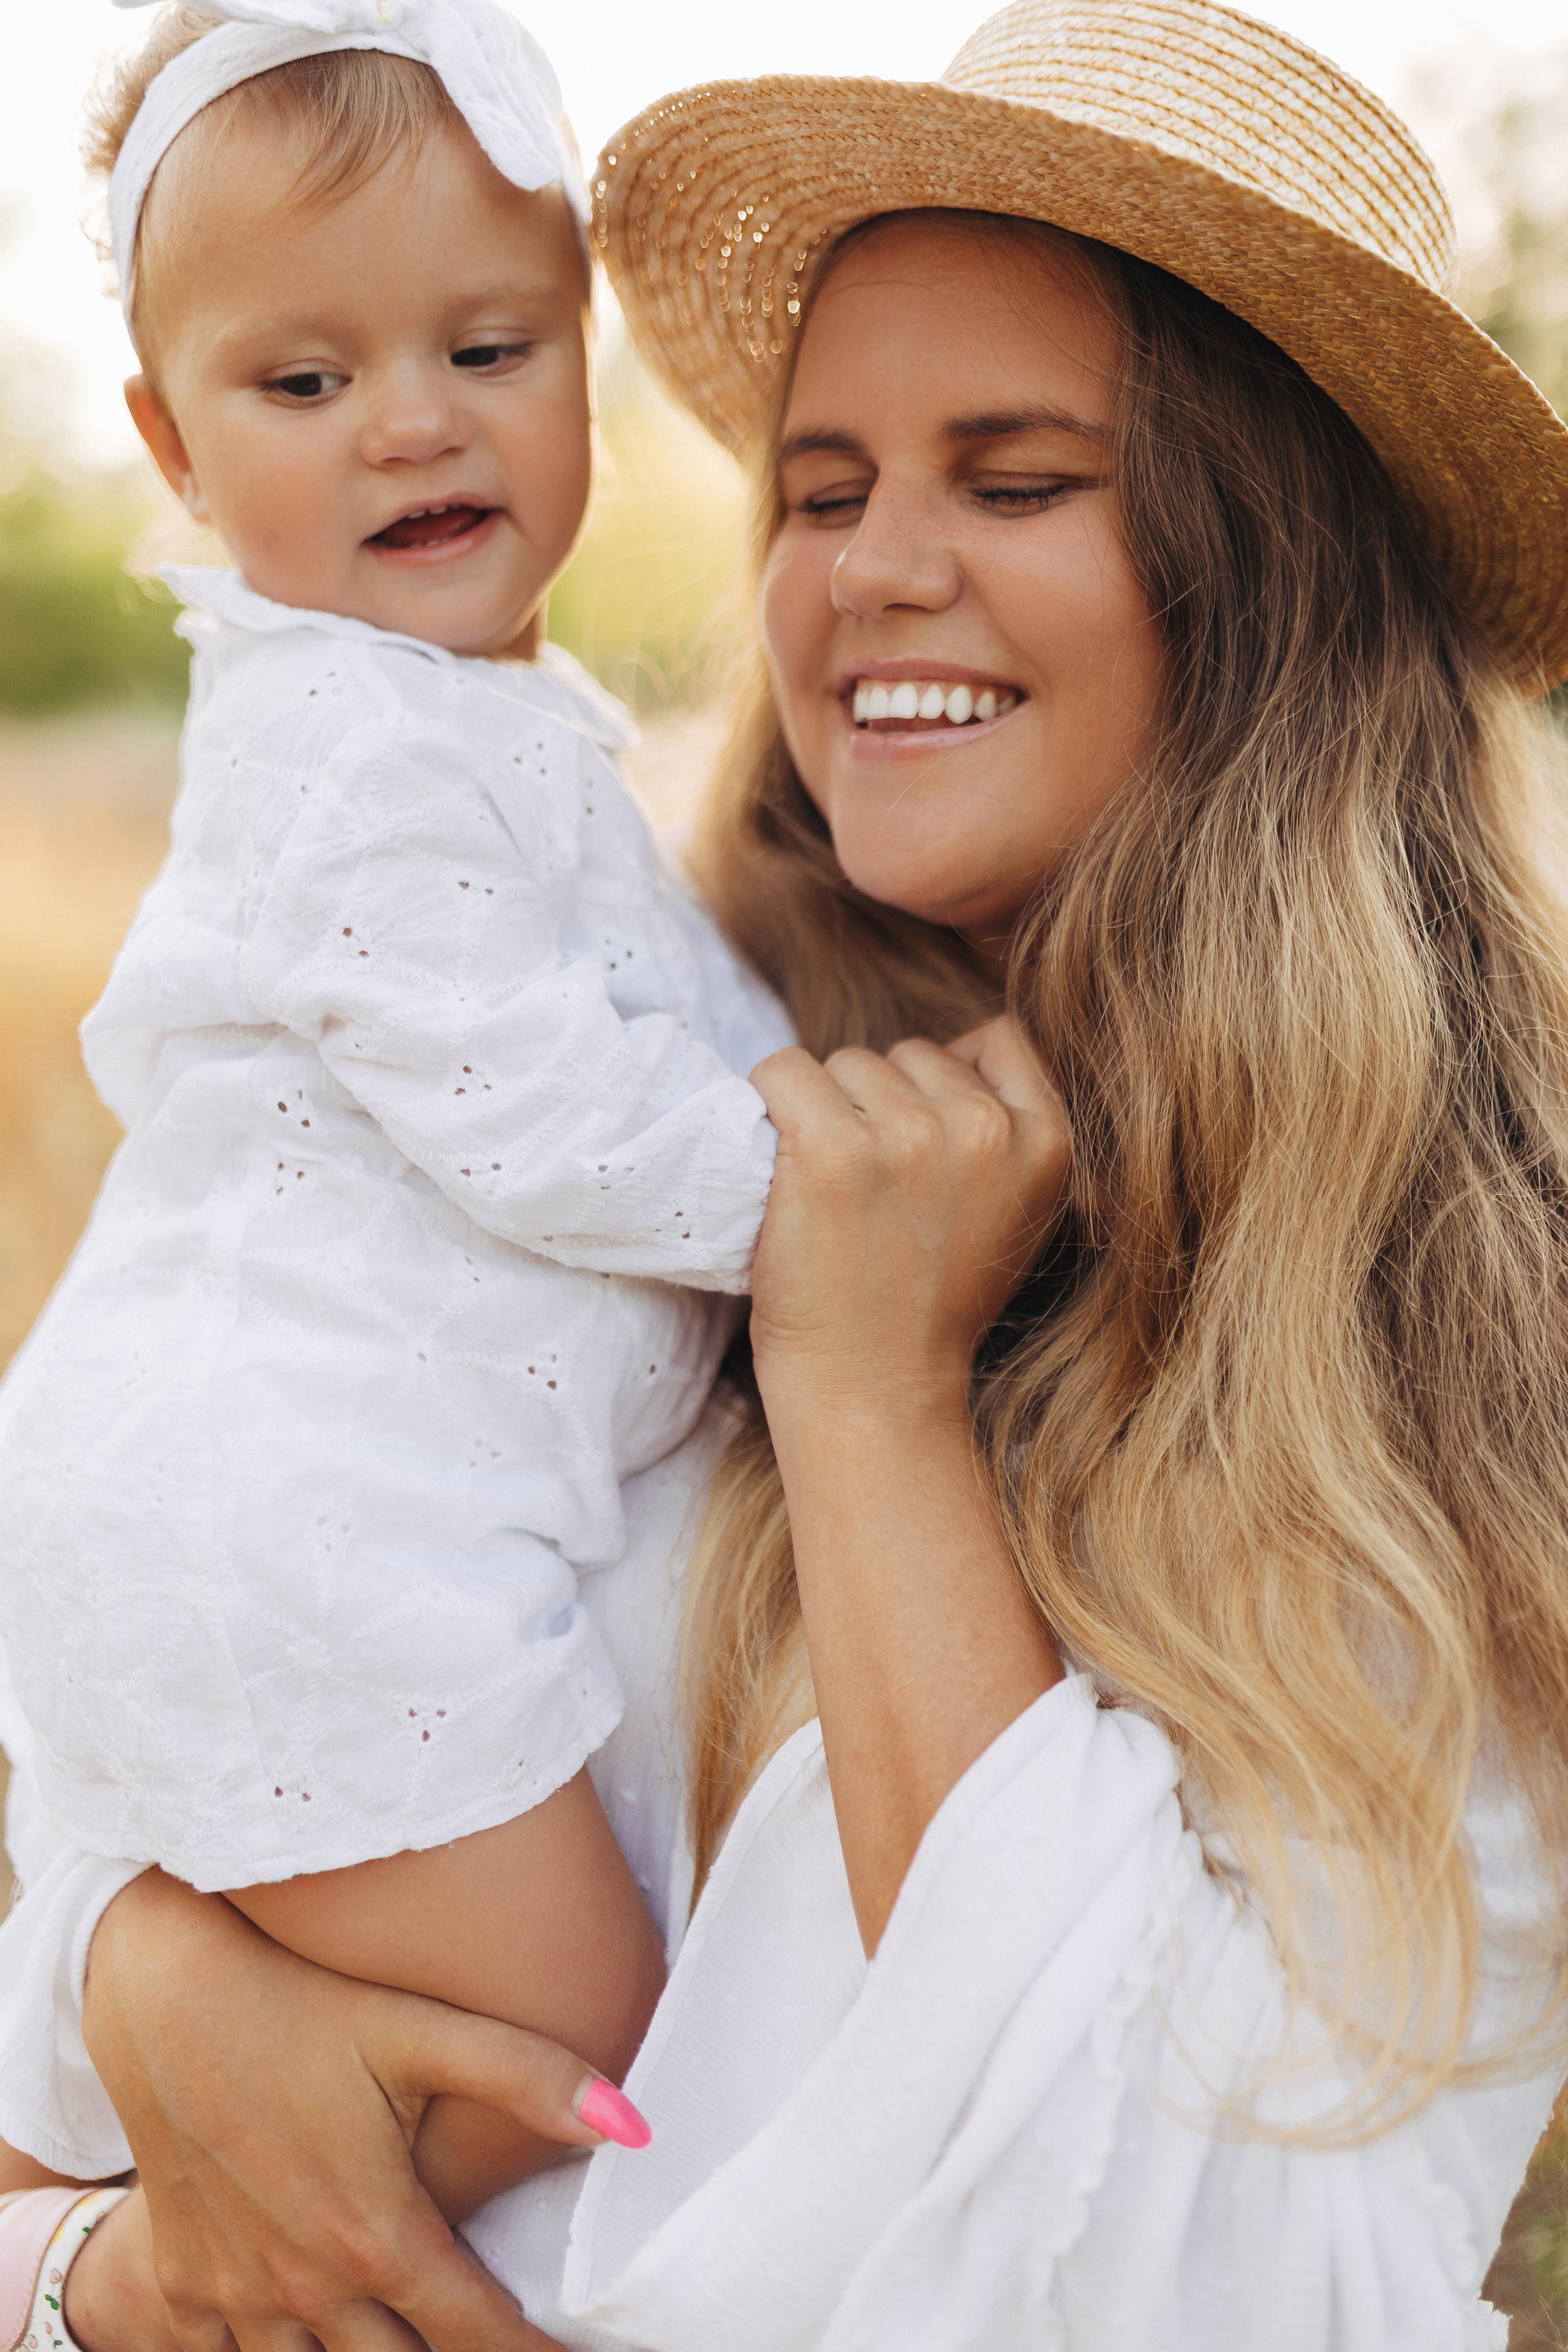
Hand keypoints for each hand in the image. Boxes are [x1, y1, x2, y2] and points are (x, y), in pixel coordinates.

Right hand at [81, 1871, 610, 2351]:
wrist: (163, 2000)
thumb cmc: (302, 2008)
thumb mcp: (419, 2031)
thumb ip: (528, 2076)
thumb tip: (635, 2126)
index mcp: (376, 2235)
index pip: (477, 2336)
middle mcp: (306, 2286)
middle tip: (493, 2348)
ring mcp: (236, 2295)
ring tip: (416, 2338)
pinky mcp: (184, 2286)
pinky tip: (319, 2332)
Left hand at [748, 1015, 1070, 1419]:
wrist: (873, 1389)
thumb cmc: (927, 1306)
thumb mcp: (1012, 1215)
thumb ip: (1003, 1134)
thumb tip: (951, 1055)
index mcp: (1045, 1140)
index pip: (998, 1038)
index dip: (949, 1075)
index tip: (919, 1136)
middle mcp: (984, 1128)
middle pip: (907, 1054)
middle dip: (881, 1104)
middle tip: (872, 1190)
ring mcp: (907, 1135)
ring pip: (845, 1063)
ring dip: (825, 1111)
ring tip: (831, 1192)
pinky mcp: (830, 1149)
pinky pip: (782, 1070)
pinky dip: (768, 1104)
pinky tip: (779, 1164)